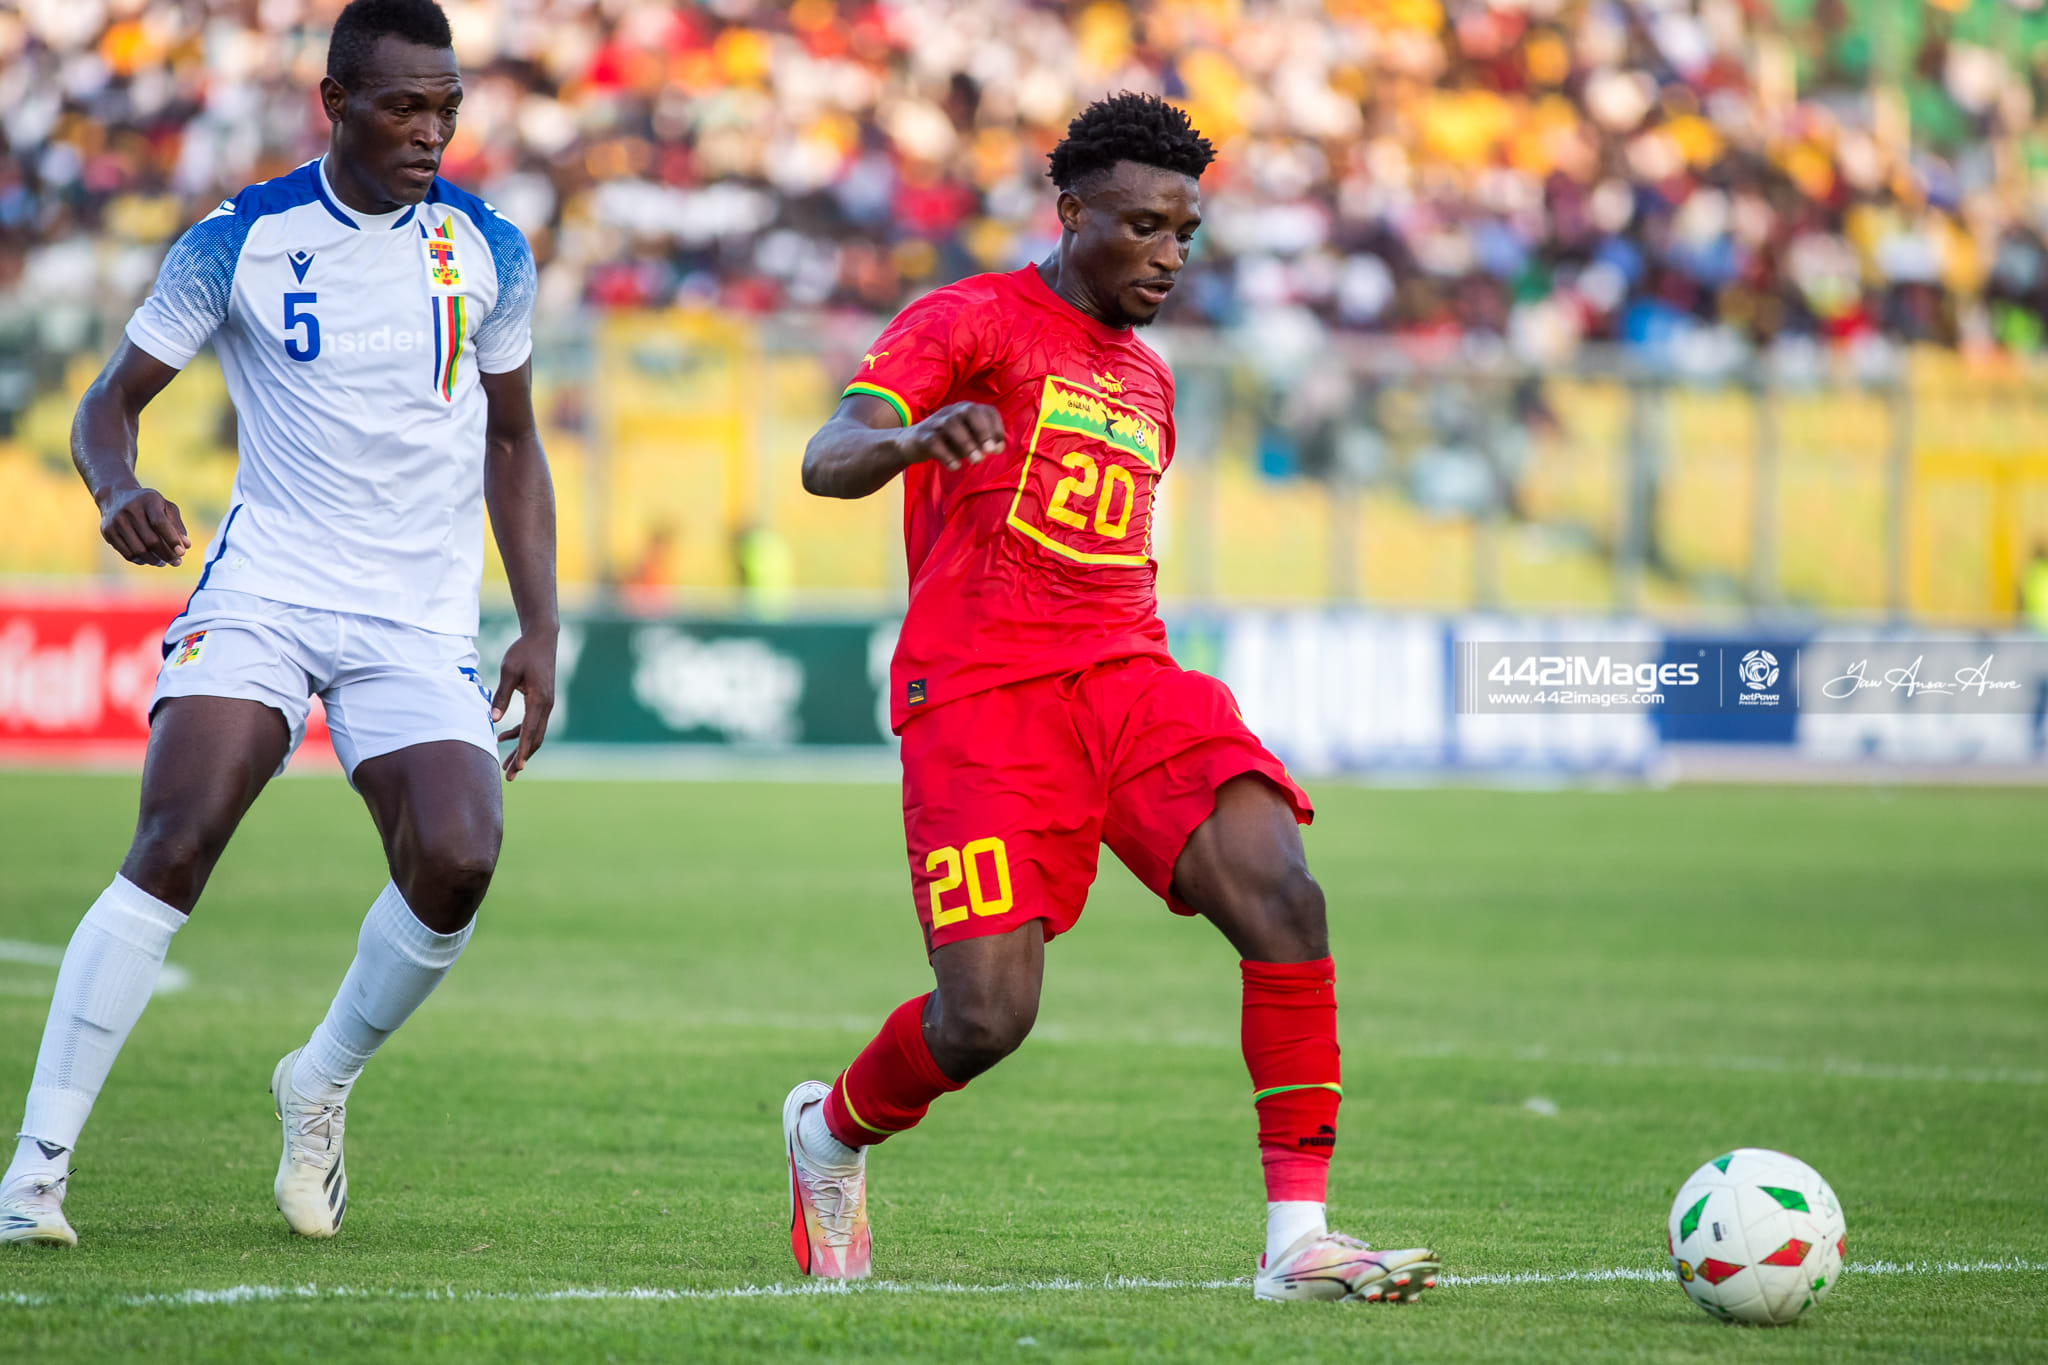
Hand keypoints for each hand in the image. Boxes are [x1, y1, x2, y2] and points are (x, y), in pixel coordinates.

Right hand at [99, 486, 189, 566]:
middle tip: (177, 562)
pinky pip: (127, 554)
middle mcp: (130, 509)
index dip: (172, 540)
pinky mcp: (108, 531)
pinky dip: (141, 561)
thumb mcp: (165, 507)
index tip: (182, 553)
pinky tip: (150, 560)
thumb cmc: (148, 505)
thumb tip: (186, 545)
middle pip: (150, 540)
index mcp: (148, 500)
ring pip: (138, 550)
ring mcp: (116, 521)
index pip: (160, 523)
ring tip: (163, 562)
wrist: (116, 497)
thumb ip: (177, 525)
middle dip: (166, 555)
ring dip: (154, 561)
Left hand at [491, 629, 556, 780]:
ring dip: (521, 749)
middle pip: (536, 738)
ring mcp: (546, 704)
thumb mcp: (509, 671)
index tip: (518, 768)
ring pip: (535, 733)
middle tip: (509, 776)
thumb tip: (493, 719)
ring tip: (506, 766)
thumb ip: (502, 696)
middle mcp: (546, 705)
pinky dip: (519, 733)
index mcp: (539, 699)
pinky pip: (532, 723)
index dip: (524, 751)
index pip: (531, 731)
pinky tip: (502, 738)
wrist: (542, 637)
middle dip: (522, 758)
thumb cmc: (524, 652)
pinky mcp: (541, 701)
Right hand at [900, 401, 1004, 471]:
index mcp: (966, 410)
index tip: (999, 448)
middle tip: (990, 451)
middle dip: (982, 431)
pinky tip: (955, 467)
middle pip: (969, 412)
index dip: (996, 427)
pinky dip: (947, 455)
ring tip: (976, 460)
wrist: (911, 443)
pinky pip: (934, 442)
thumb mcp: (968, 440)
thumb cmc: (946, 441)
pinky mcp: (923, 435)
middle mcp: (952, 411)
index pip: (986, 411)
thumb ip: (982, 443)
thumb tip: (998, 448)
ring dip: (967, 443)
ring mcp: (936, 421)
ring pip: (952, 425)